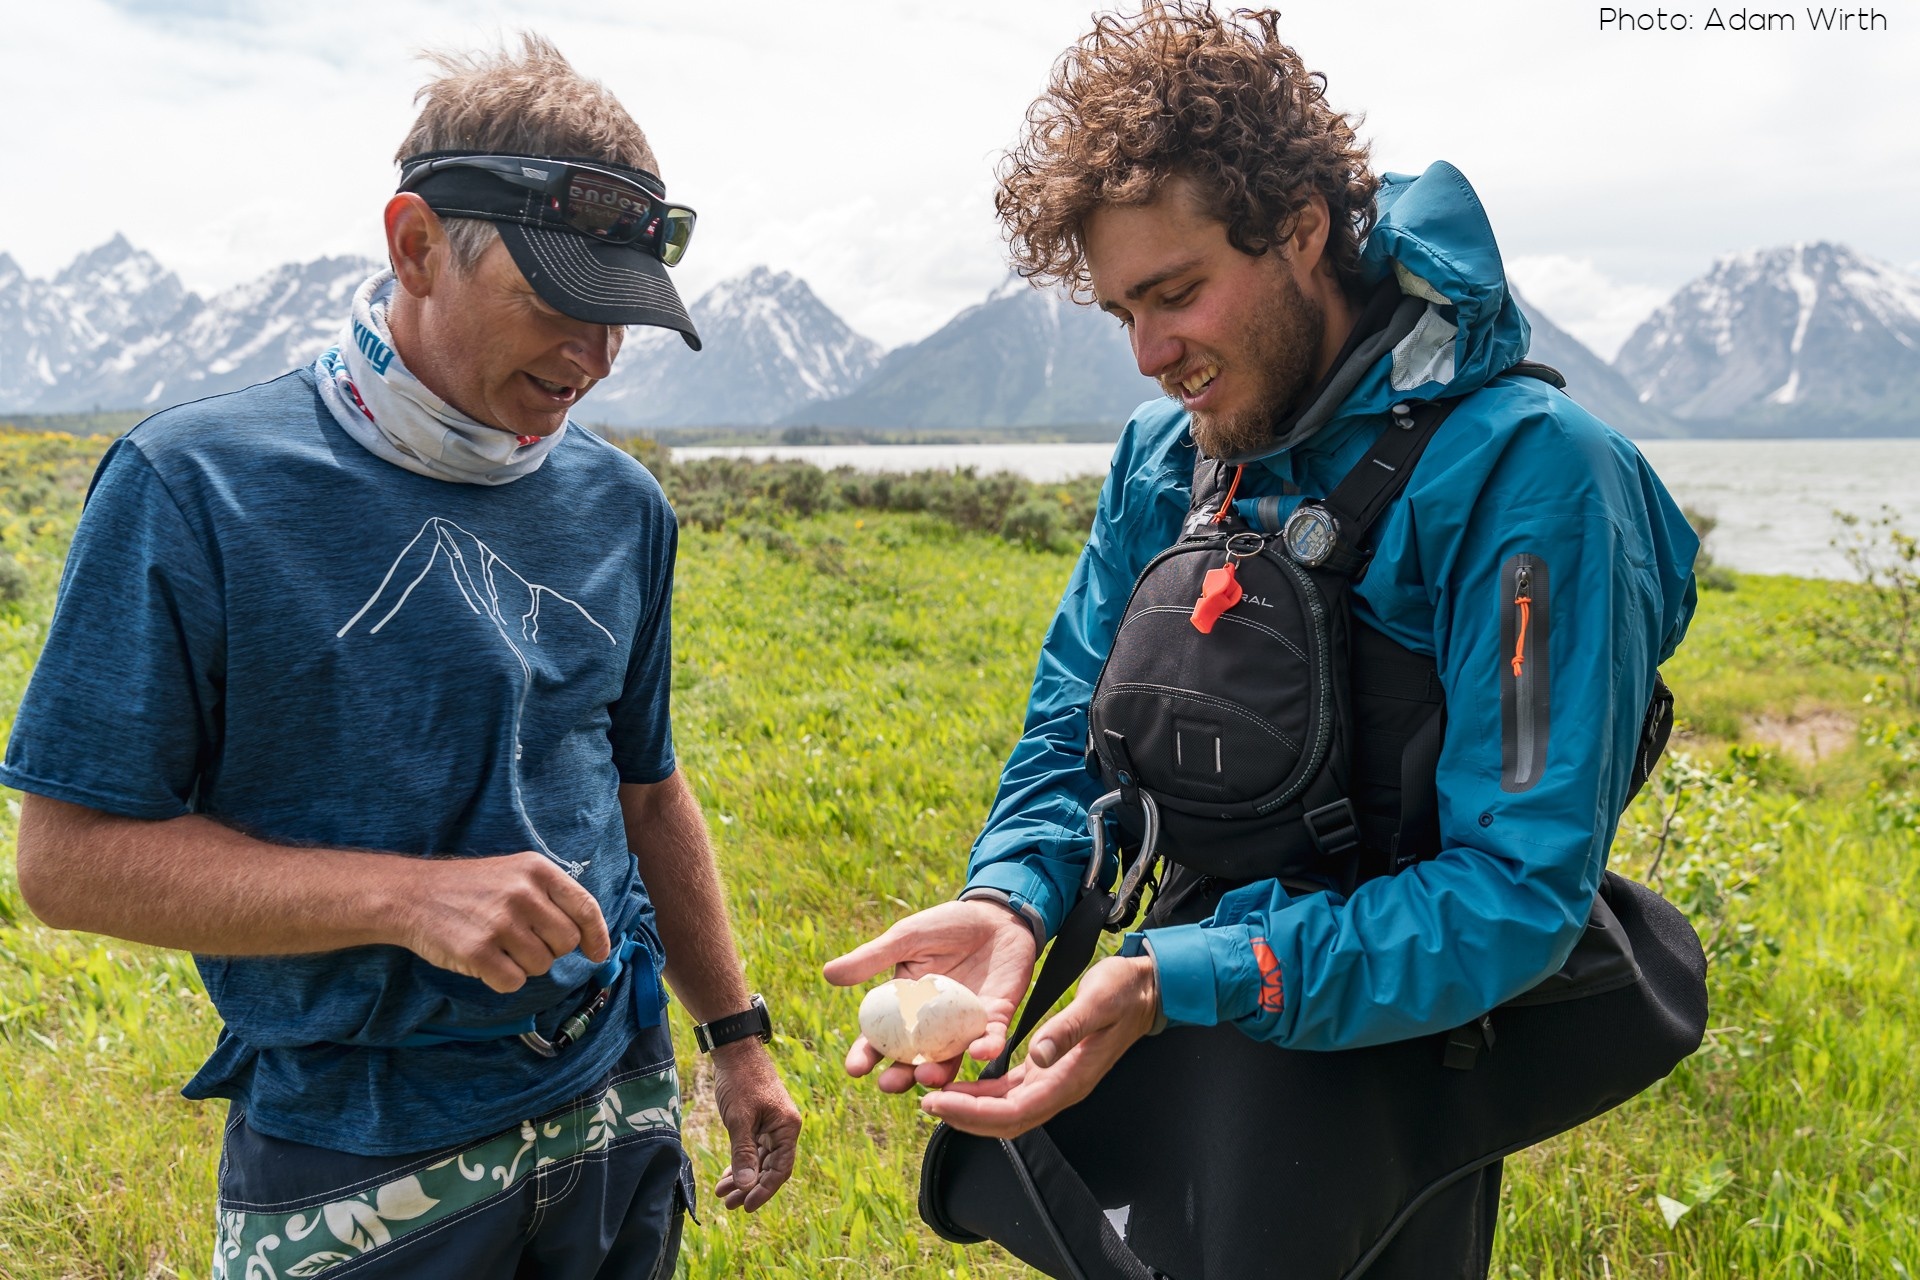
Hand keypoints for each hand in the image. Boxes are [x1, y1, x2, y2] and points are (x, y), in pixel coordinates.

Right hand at [393, 852, 610, 992]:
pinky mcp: (478, 952)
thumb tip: (589, 937)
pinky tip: (485, 960)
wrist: (412, 895)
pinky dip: (502, 979)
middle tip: (522, 941)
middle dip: (550, 950)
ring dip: (524, 965)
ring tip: (498, 945)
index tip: (598, 953)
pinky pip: (513, 982)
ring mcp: (500, 923)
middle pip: (566, 943)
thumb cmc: (470, 888)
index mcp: (537, 870)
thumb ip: (551, 897)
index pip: (585, 908)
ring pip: (542, 966)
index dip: (597, 936)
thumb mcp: (515, 873)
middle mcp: (523, 893)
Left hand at [709, 1040, 801, 1211]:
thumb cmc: (740, 1081)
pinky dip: (740, 1163)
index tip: (746, 1206)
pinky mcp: (759, 1121)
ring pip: (760, 1161)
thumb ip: (744, 1153)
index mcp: (787, 1128)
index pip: (780, 1169)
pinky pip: (753, 1149)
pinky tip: (726, 1176)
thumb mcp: (740, 1120)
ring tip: (723, 1195)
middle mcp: (783, 1128)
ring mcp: (771, 1125)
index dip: (764, 1190)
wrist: (735, 1050)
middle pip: (770, 1168)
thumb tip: (747, 1186)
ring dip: (742, 1178)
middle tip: (729, 1204)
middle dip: (749, 1187)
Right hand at [824, 900, 1038, 1091]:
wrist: (996, 913)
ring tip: (927, 1079)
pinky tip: (978, 1052)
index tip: (855, 1069)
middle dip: (900, 1076)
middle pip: (913, 1059)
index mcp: (906, 1005)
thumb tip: (828, 973)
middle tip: (889, 1085)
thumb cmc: (947, 924)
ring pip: (950, 1058)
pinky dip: (985, 1048)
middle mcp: (934, 1023)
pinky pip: (991, 1039)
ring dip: (939, 1073)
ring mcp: (965, 1024)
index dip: (866, 1055)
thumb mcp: (906, 938)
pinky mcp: (997, 1018)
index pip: (881, 1037)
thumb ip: (872, 957)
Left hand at [921, 955, 1158, 1137]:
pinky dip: (984, 1093)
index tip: (939, 1104)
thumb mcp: (1098, 1001)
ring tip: (935, 1097)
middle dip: (964, 1117)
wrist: (1147, 989)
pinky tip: (962, 1085)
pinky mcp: (1051, 1069)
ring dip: (971, 1109)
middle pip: (1006, 1120)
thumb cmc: (1124, 991)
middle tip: (926, 1103)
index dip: (974, 1114)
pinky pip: (1012, 1091)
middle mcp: (1061, 1087)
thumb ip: (1067, 1028)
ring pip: (1006, 1109)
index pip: (1015, 1111)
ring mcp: (1056, 1081)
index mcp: (1070, 1078)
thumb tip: (1036, 1055)